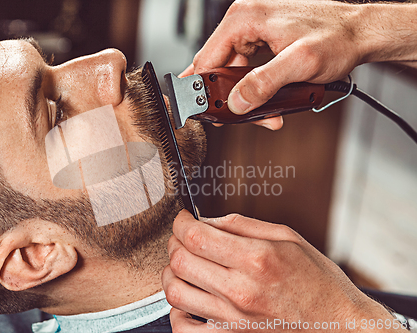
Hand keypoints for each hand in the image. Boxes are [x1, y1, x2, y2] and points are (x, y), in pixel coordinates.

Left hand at [162, 210, 404, 331]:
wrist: (340, 326)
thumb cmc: (318, 280)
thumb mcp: (288, 238)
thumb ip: (242, 225)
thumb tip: (206, 221)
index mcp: (256, 259)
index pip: (195, 236)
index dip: (180, 222)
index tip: (183, 218)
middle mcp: (241, 290)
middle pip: (180, 261)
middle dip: (174, 242)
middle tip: (183, 237)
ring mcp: (233, 320)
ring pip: (175, 292)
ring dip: (171, 273)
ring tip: (183, 264)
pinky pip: (184, 330)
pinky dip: (177, 312)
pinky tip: (189, 298)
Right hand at [184, 0, 403, 119]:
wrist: (361, 33)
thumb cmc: (337, 37)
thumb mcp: (300, 63)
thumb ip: (264, 83)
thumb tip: (236, 102)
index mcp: (244, 19)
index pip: (206, 59)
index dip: (202, 89)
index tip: (206, 112)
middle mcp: (245, 22)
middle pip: (218, 69)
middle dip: (230, 98)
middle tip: (240, 117)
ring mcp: (253, 32)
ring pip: (233, 74)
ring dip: (245, 98)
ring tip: (264, 113)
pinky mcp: (263, 42)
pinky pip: (248, 71)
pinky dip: (256, 90)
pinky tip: (269, 103)